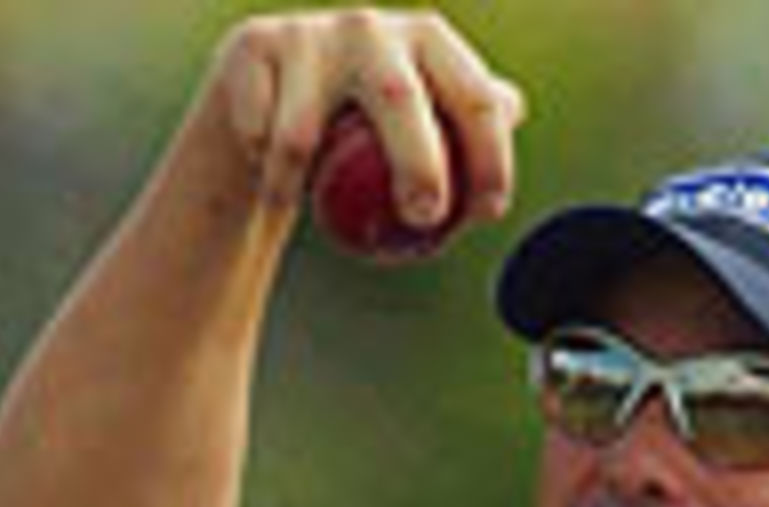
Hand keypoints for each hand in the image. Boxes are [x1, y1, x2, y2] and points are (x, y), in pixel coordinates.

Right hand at [212, 7, 525, 223]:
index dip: (491, 155)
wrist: (265, 100)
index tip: (487, 212)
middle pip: (401, 100)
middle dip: (419, 163)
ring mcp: (309, 34)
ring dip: (300, 186)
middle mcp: (370, 27)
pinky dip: (264, 171)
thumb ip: (468, 114)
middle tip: (424, 218)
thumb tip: (514, 109)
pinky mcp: (253, 49)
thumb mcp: (422, 116)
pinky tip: (266, 174)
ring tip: (303, 205)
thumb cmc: (359, 126)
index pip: (473, 97)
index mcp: (426, 40)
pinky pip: (261, 137)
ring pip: (307, 135)